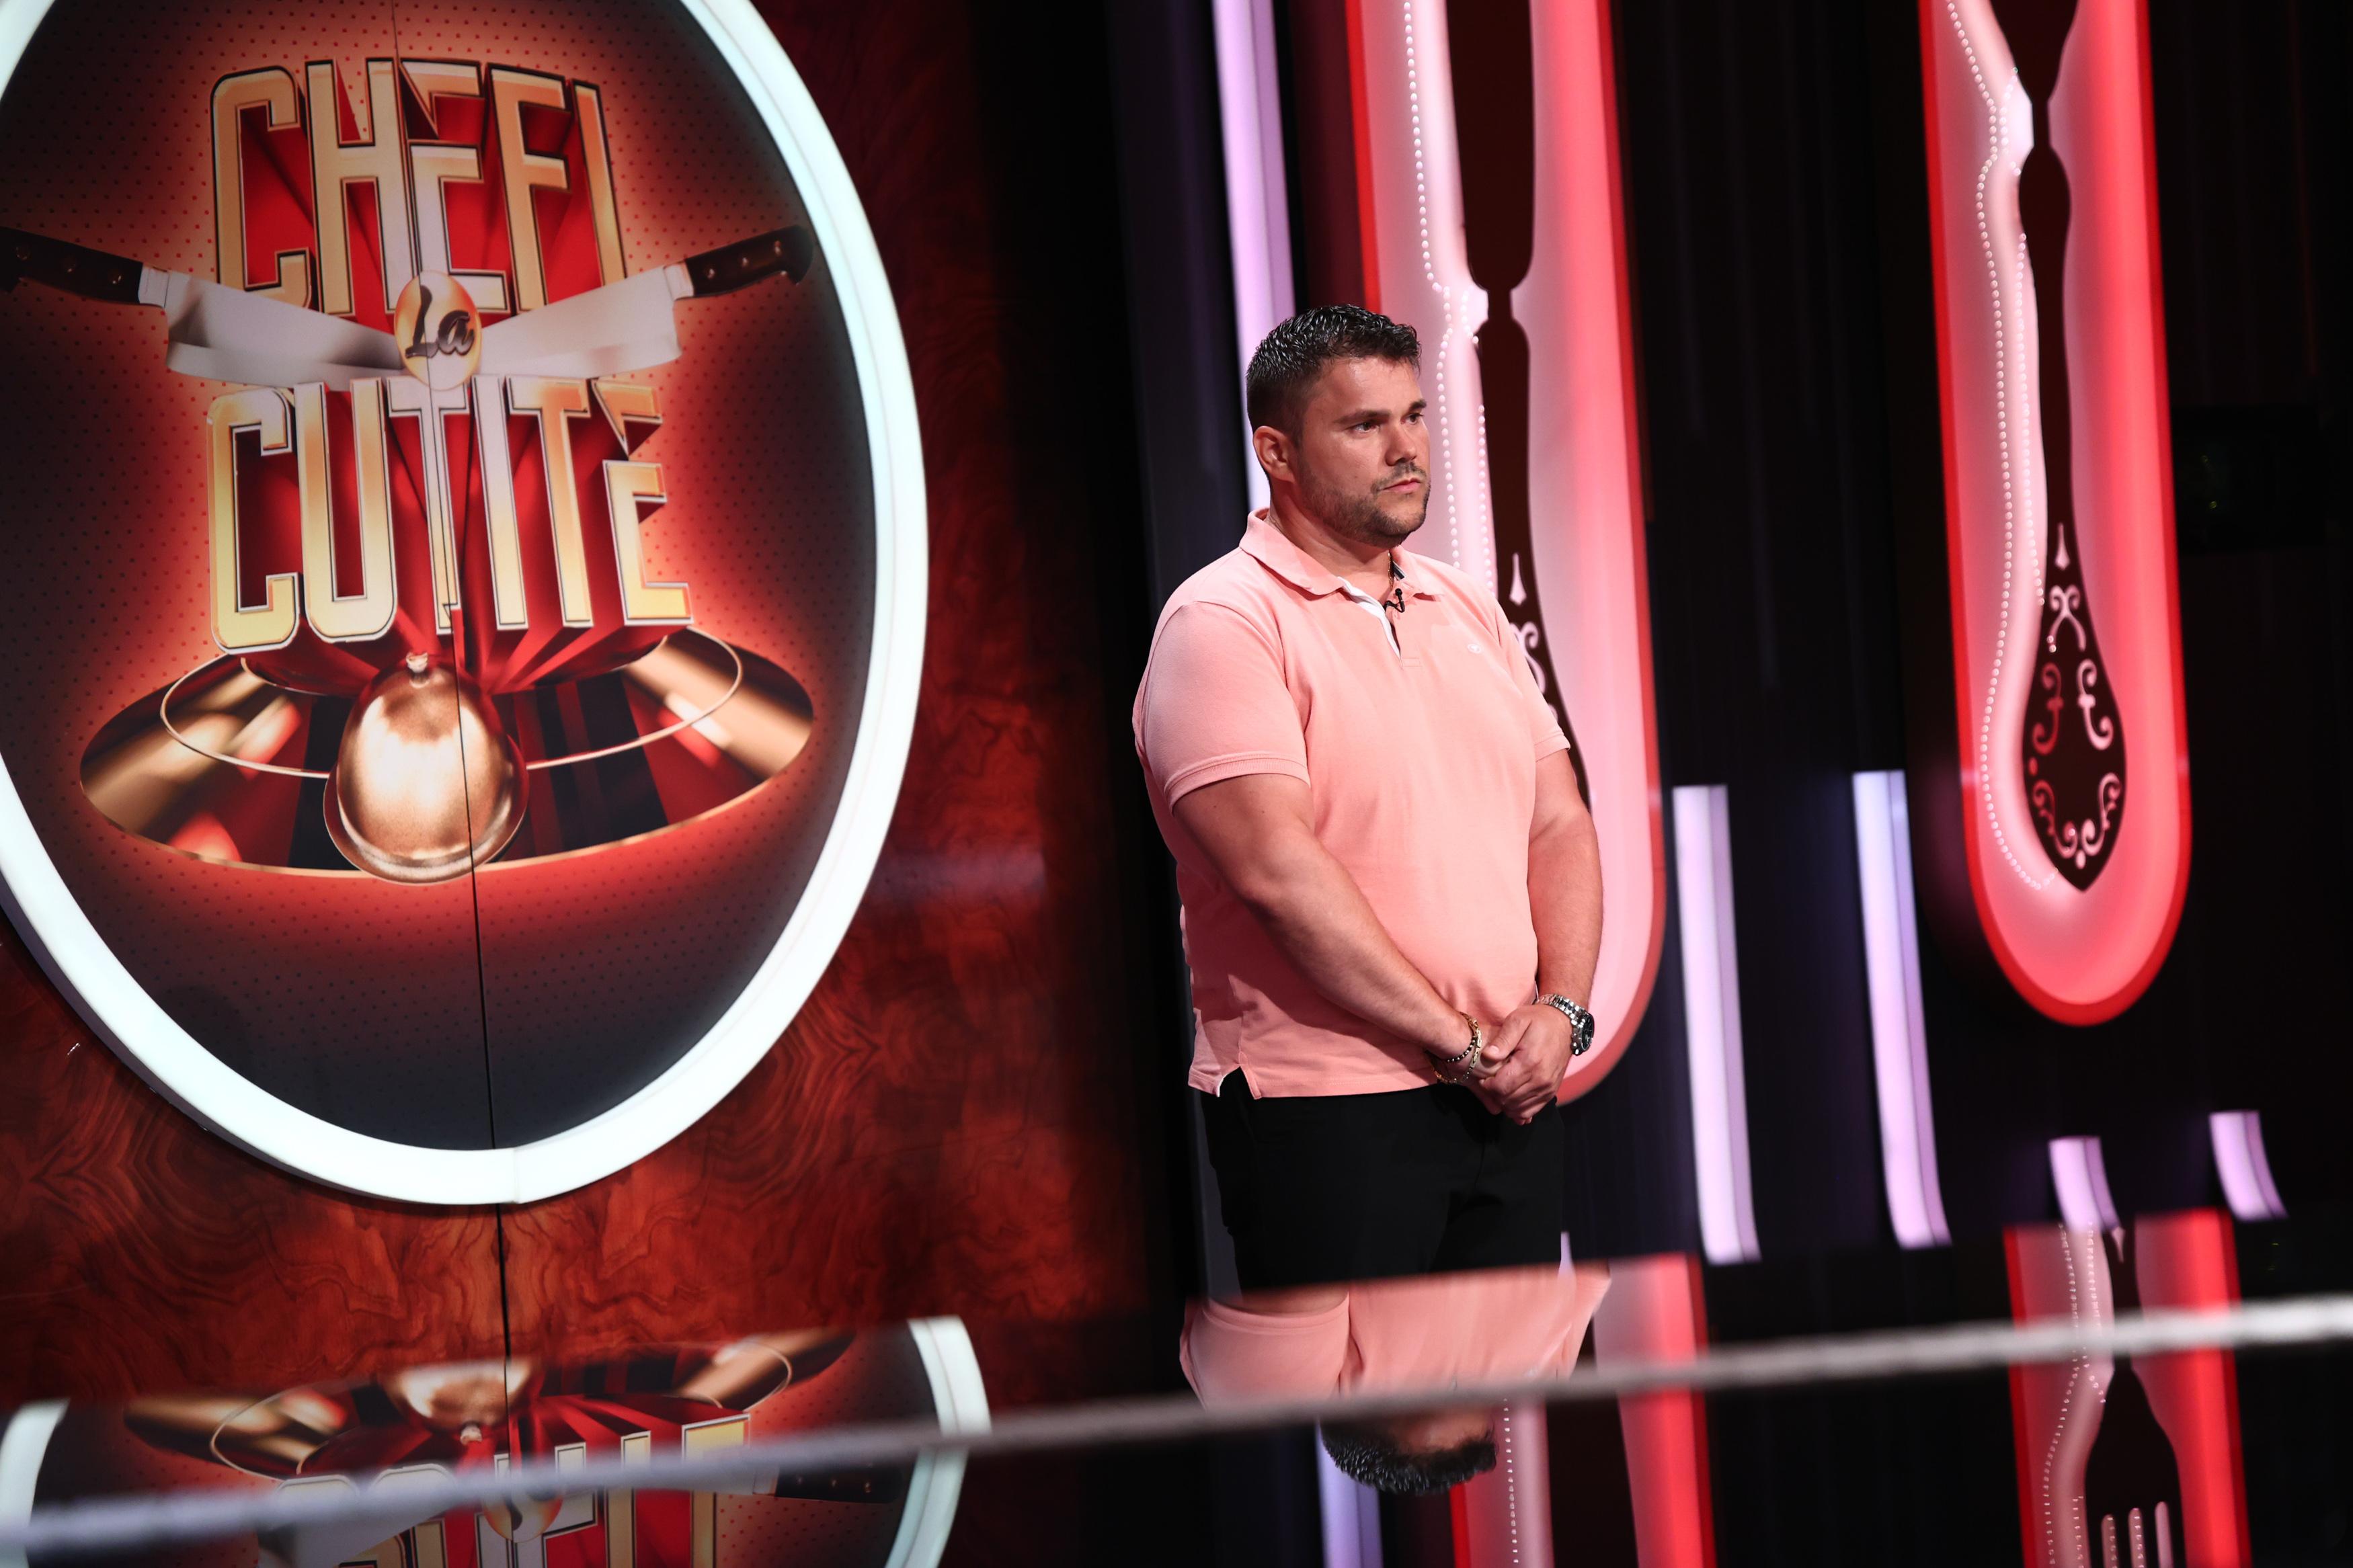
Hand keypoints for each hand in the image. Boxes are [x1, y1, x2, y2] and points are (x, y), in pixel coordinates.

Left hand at [1479, 1004, 1575, 1123]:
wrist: (1565, 1024)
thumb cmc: (1538, 1020)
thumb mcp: (1517, 1020)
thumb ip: (1502, 1039)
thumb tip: (1488, 1056)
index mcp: (1529, 1062)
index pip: (1501, 1087)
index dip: (1487, 1085)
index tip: (1483, 1077)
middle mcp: (1541, 1079)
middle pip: (1508, 1100)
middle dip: (1494, 1094)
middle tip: (1490, 1082)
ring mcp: (1548, 1087)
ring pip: (1519, 1108)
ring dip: (1505, 1102)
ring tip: (1500, 1088)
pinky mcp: (1551, 1091)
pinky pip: (1532, 1110)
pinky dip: (1519, 1109)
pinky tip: (1511, 1098)